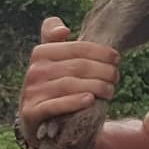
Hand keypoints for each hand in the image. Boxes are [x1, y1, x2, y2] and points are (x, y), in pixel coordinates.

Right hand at [17, 16, 119, 146]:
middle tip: (115, 77)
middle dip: (104, 71)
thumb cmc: (55, 83)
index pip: (79, 47)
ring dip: (97, 87)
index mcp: (41, 52)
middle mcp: (34, 70)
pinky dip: (74, 102)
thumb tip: (63, 30)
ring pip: (71, 85)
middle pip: (79, 66)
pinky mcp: (32, 112)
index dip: (102, 52)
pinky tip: (90, 100)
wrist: (38, 118)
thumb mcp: (54, 59)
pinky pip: (55, 105)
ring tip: (110, 90)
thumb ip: (55, 39)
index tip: (117, 59)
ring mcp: (32, 92)